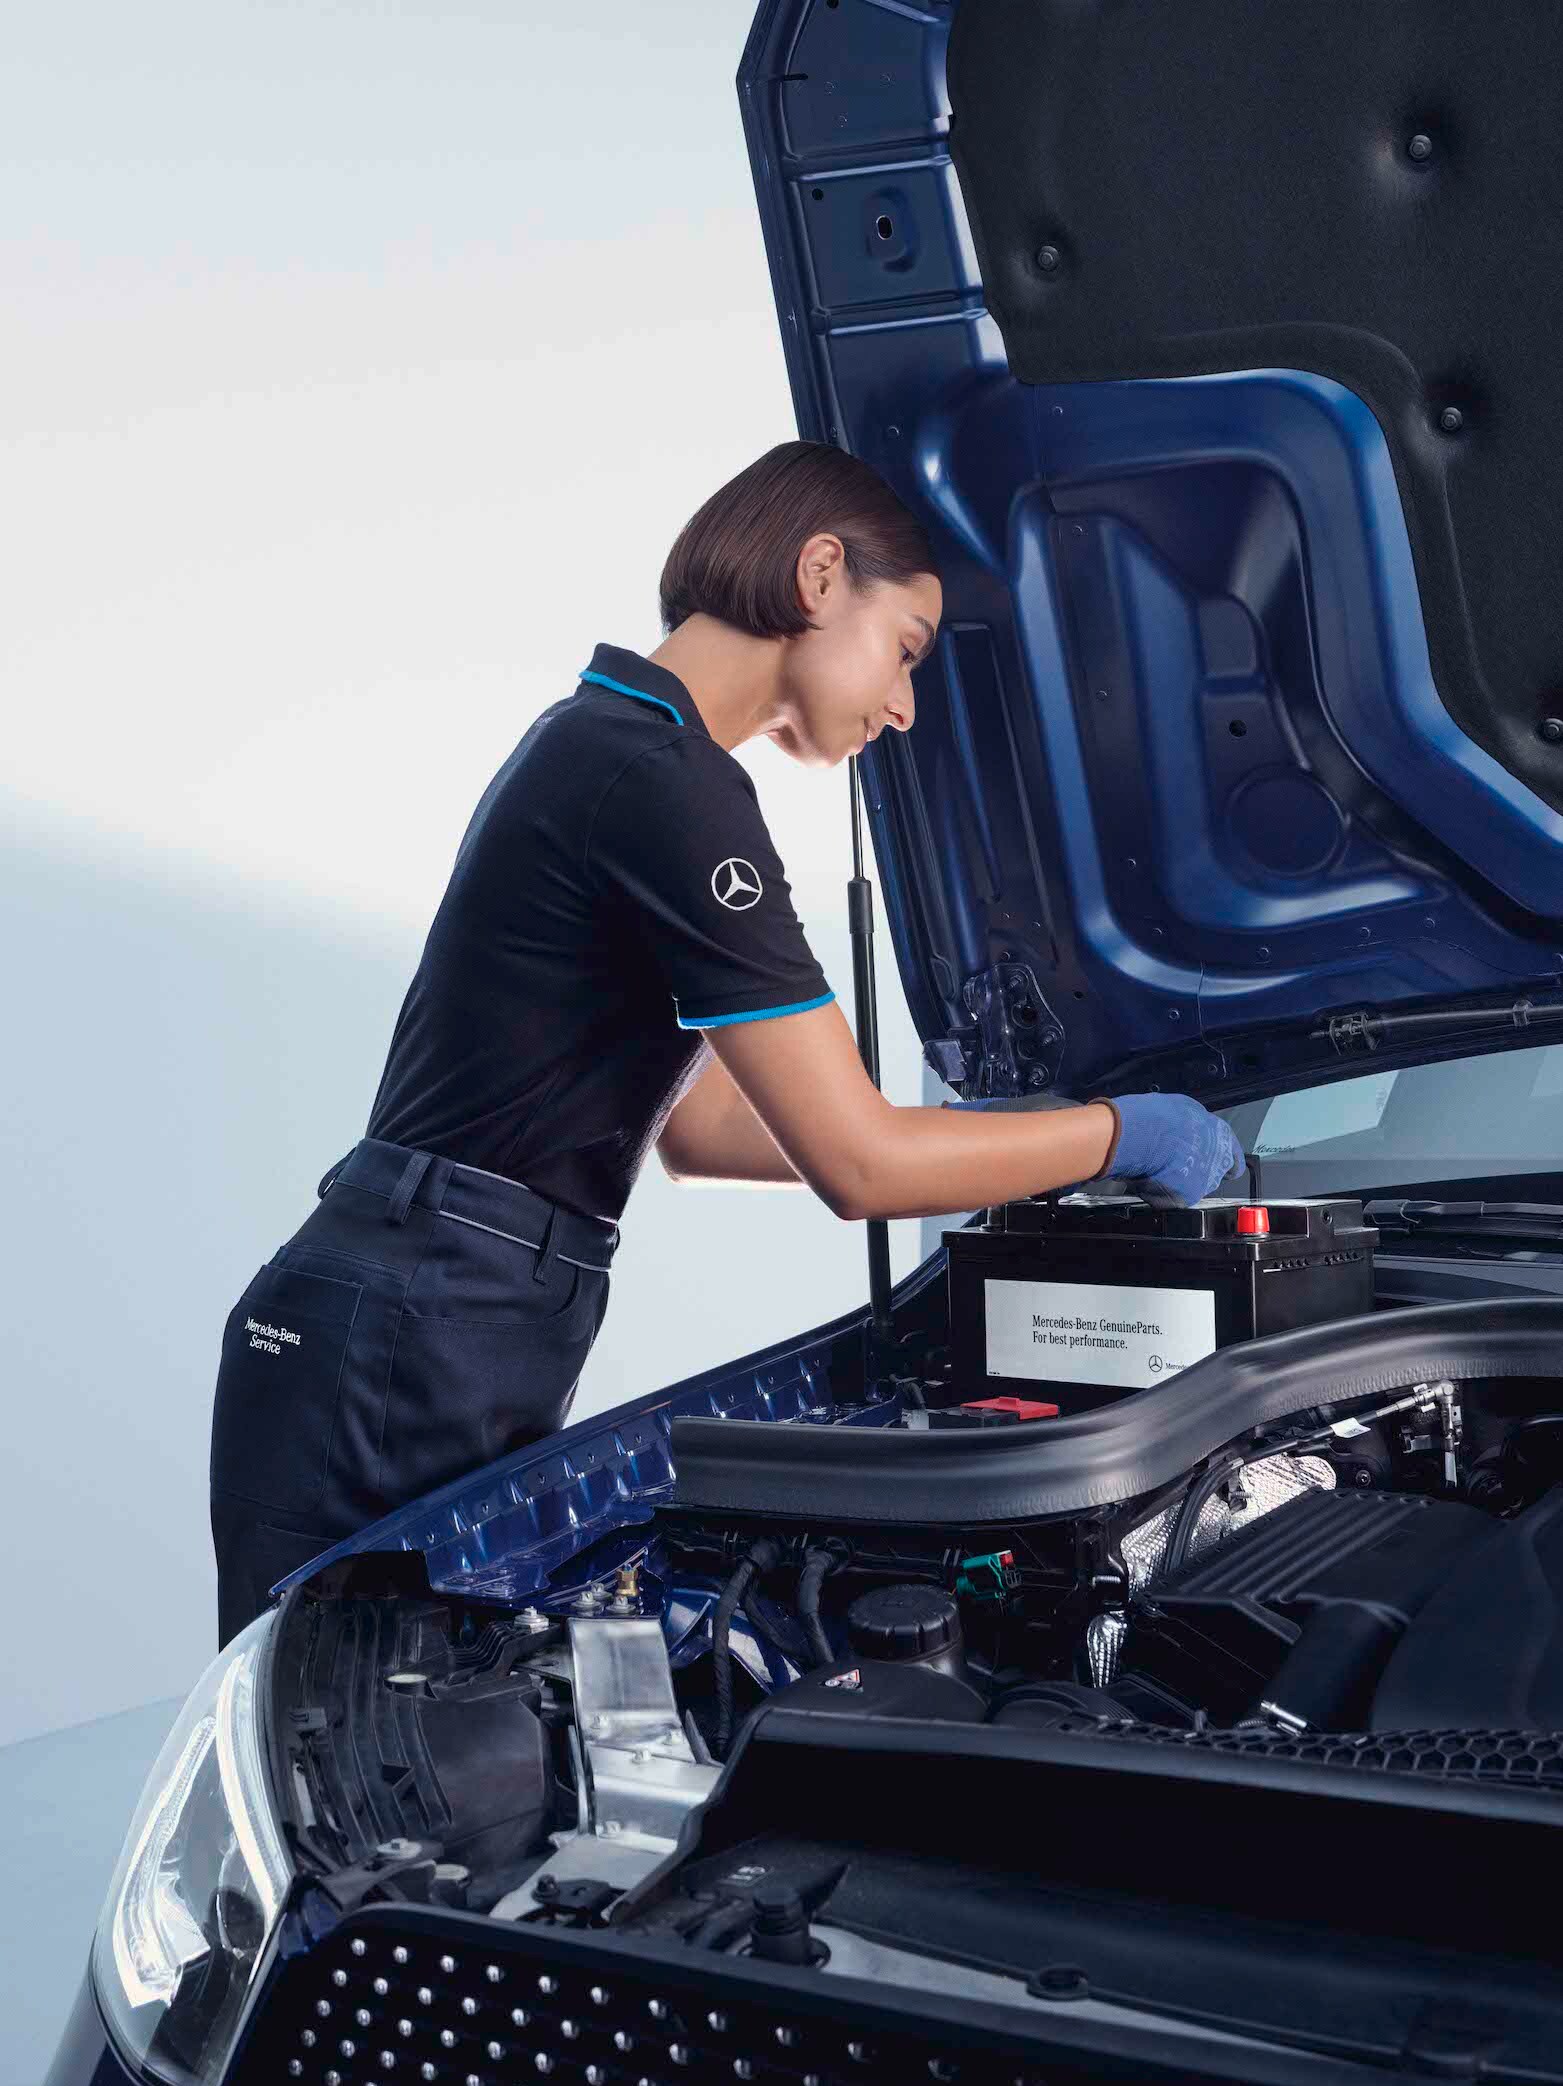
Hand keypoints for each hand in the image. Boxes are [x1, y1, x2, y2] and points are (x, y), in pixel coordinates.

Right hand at [1090, 1093, 1244, 1206]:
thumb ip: (1194, 1126)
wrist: (1143, 1134)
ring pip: (1194, 1188)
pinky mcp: (1187, 1196)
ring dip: (1180, 1182)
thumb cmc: (1159, 1117)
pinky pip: (1175, 1199)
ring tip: (1160, 1169)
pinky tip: (1152, 1179)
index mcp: (1222, 1137)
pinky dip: (1164, 1193)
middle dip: (1197, 1172)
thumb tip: (1188, 1130)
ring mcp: (1205, 1181)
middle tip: (1176, 1163)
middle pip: (1214, 1175)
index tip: (1215, 1166)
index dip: (1223, 1164)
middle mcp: (1219, 1161)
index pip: (1235, 1161)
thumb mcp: (1184, 1109)